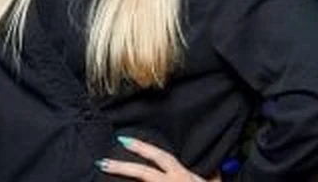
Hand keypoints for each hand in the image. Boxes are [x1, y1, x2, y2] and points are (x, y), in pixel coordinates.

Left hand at [96, 136, 221, 180]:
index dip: (142, 148)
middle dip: (121, 167)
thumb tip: (216, 169)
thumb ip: (212, 176)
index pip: (160, 157)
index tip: (123, 141)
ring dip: (123, 178)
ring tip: (105, 172)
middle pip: (143, 173)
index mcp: (182, 175)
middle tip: (102, 162)